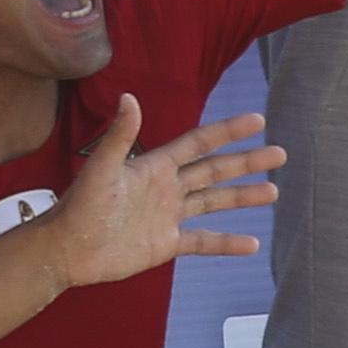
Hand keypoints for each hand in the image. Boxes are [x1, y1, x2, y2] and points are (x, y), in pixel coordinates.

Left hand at [42, 96, 282, 287]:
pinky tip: (252, 244)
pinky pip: (202, 241)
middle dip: (246, 162)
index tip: (257, 121)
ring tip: (274, 192)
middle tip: (280, 154)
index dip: (228, 131)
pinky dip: (226, 242)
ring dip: (242, 197)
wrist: (67, 250)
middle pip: (214, 170)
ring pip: (213, 202)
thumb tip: (129, 97)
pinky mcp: (165, 243)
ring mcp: (167, 216)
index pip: (199, 143)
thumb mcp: (101, 169)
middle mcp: (166, 187)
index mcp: (154, 166)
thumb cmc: (79, 207)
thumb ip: (119, 136)